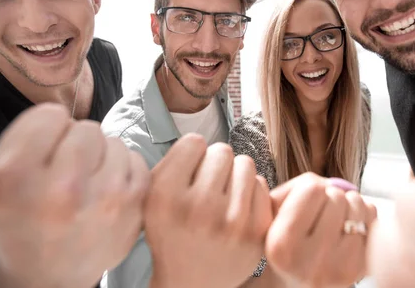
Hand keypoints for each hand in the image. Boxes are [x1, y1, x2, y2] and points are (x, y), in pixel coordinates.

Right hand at [0, 104, 148, 287]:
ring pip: (113, 141)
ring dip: (101, 158)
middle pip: (86, 127)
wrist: (47, 275)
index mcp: (13, 179)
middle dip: (76, 144)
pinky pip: (135, 158)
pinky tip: (105, 194)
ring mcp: (104, 200)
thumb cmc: (21, 219)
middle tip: (66, 174)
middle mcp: (60, 192)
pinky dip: (123, 171)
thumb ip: (25, 136)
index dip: (47, 133)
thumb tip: (66, 112)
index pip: (50, 115)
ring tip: (85, 187)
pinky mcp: (134, 207)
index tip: (43, 158)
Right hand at [144, 134, 271, 287]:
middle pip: (222, 150)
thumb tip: (201, 140)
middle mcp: (198, 209)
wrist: (192, 282)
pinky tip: (237, 210)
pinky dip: (250, 193)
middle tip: (208, 187)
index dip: (191, 156)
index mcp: (165, 197)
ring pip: (245, 163)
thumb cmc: (172, 232)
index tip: (188, 174)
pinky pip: (261, 184)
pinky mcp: (257, 232)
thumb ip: (171, 163)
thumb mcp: (152, 199)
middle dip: (215, 164)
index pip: (194, 142)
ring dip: (234, 175)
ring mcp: (231, 222)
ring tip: (223, 197)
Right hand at [266, 173, 376, 287]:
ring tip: (335, 216)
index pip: (312, 189)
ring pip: (358, 205)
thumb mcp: (272, 211)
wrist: (295, 283)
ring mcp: (339, 269)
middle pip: (337, 196)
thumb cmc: (284, 237)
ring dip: (348, 202)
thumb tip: (340, 185)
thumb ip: (298, 187)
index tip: (304, 201)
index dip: (309, 187)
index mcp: (281, 246)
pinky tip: (348, 227)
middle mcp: (310, 263)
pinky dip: (363, 216)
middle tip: (320, 211)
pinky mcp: (361, 270)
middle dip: (329, 195)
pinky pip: (374, 220)